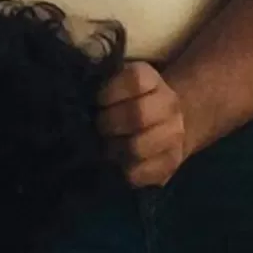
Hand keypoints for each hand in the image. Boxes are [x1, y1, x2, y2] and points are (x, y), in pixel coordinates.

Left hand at [97, 61, 187, 187]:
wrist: (162, 124)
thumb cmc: (126, 100)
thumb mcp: (116, 82)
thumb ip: (99, 80)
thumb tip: (79, 82)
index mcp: (152, 80)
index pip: (135, 80)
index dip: (110, 91)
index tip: (97, 100)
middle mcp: (169, 105)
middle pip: (138, 115)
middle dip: (108, 123)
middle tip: (97, 127)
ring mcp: (174, 136)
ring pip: (138, 147)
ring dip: (113, 149)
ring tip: (104, 147)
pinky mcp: (170, 165)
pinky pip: (141, 173)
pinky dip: (122, 169)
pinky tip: (116, 162)